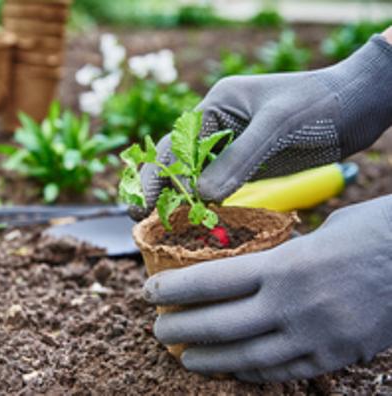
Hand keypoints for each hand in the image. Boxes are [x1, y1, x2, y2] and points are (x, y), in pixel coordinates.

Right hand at [130, 35, 391, 219]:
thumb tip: (203, 196)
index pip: (175, 143)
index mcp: (216, 106)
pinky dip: (206, 203)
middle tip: (141, 218)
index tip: (144, 203)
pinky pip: (219, 186)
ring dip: (180, 199)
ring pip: (195, 176)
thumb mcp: (277, 126)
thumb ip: (239, 159)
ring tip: (162, 226)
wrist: (358, 105)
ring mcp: (233, 147)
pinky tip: (198, 221)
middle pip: (177, 160)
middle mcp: (218, 126)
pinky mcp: (248, 165)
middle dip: (158, 187)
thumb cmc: (318, 104)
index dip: (157, 174)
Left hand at [144, 196, 391, 381]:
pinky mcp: (336, 356)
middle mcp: (293, 305)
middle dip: (181, 329)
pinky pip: (284, 372)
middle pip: (220, 325)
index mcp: (285, 265)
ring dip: (209, 360)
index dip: (174, 289)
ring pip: (247, 357)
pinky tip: (234, 371)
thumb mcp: (319, 233)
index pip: (211, 281)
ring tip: (185, 358)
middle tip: (158, 331)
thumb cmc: (372, 232)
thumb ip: (281, 256)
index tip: (149, 291)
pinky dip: (252, 373)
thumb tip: (253, 268)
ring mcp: (315, 337)